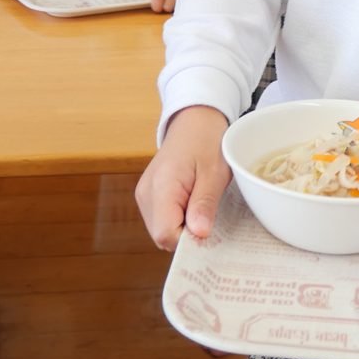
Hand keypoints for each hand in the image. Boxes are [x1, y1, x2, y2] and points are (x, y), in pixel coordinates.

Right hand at [135, 105, 230, 250]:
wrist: (194, 119)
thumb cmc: (206, 140)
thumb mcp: (214, 172)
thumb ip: (204, 204)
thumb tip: (199, 235)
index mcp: (161, 186)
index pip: (165, 233)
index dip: (189, 239)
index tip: (209, 230)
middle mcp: (146, 193)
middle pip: (163, 236)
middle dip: (188, 234)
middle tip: (209, 214)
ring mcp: (145, 195)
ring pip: (162, 231)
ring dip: (184, 226)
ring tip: (200, 202)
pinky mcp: (148, 196)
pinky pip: (162, 220)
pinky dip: (179, 218)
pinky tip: (192, 202)